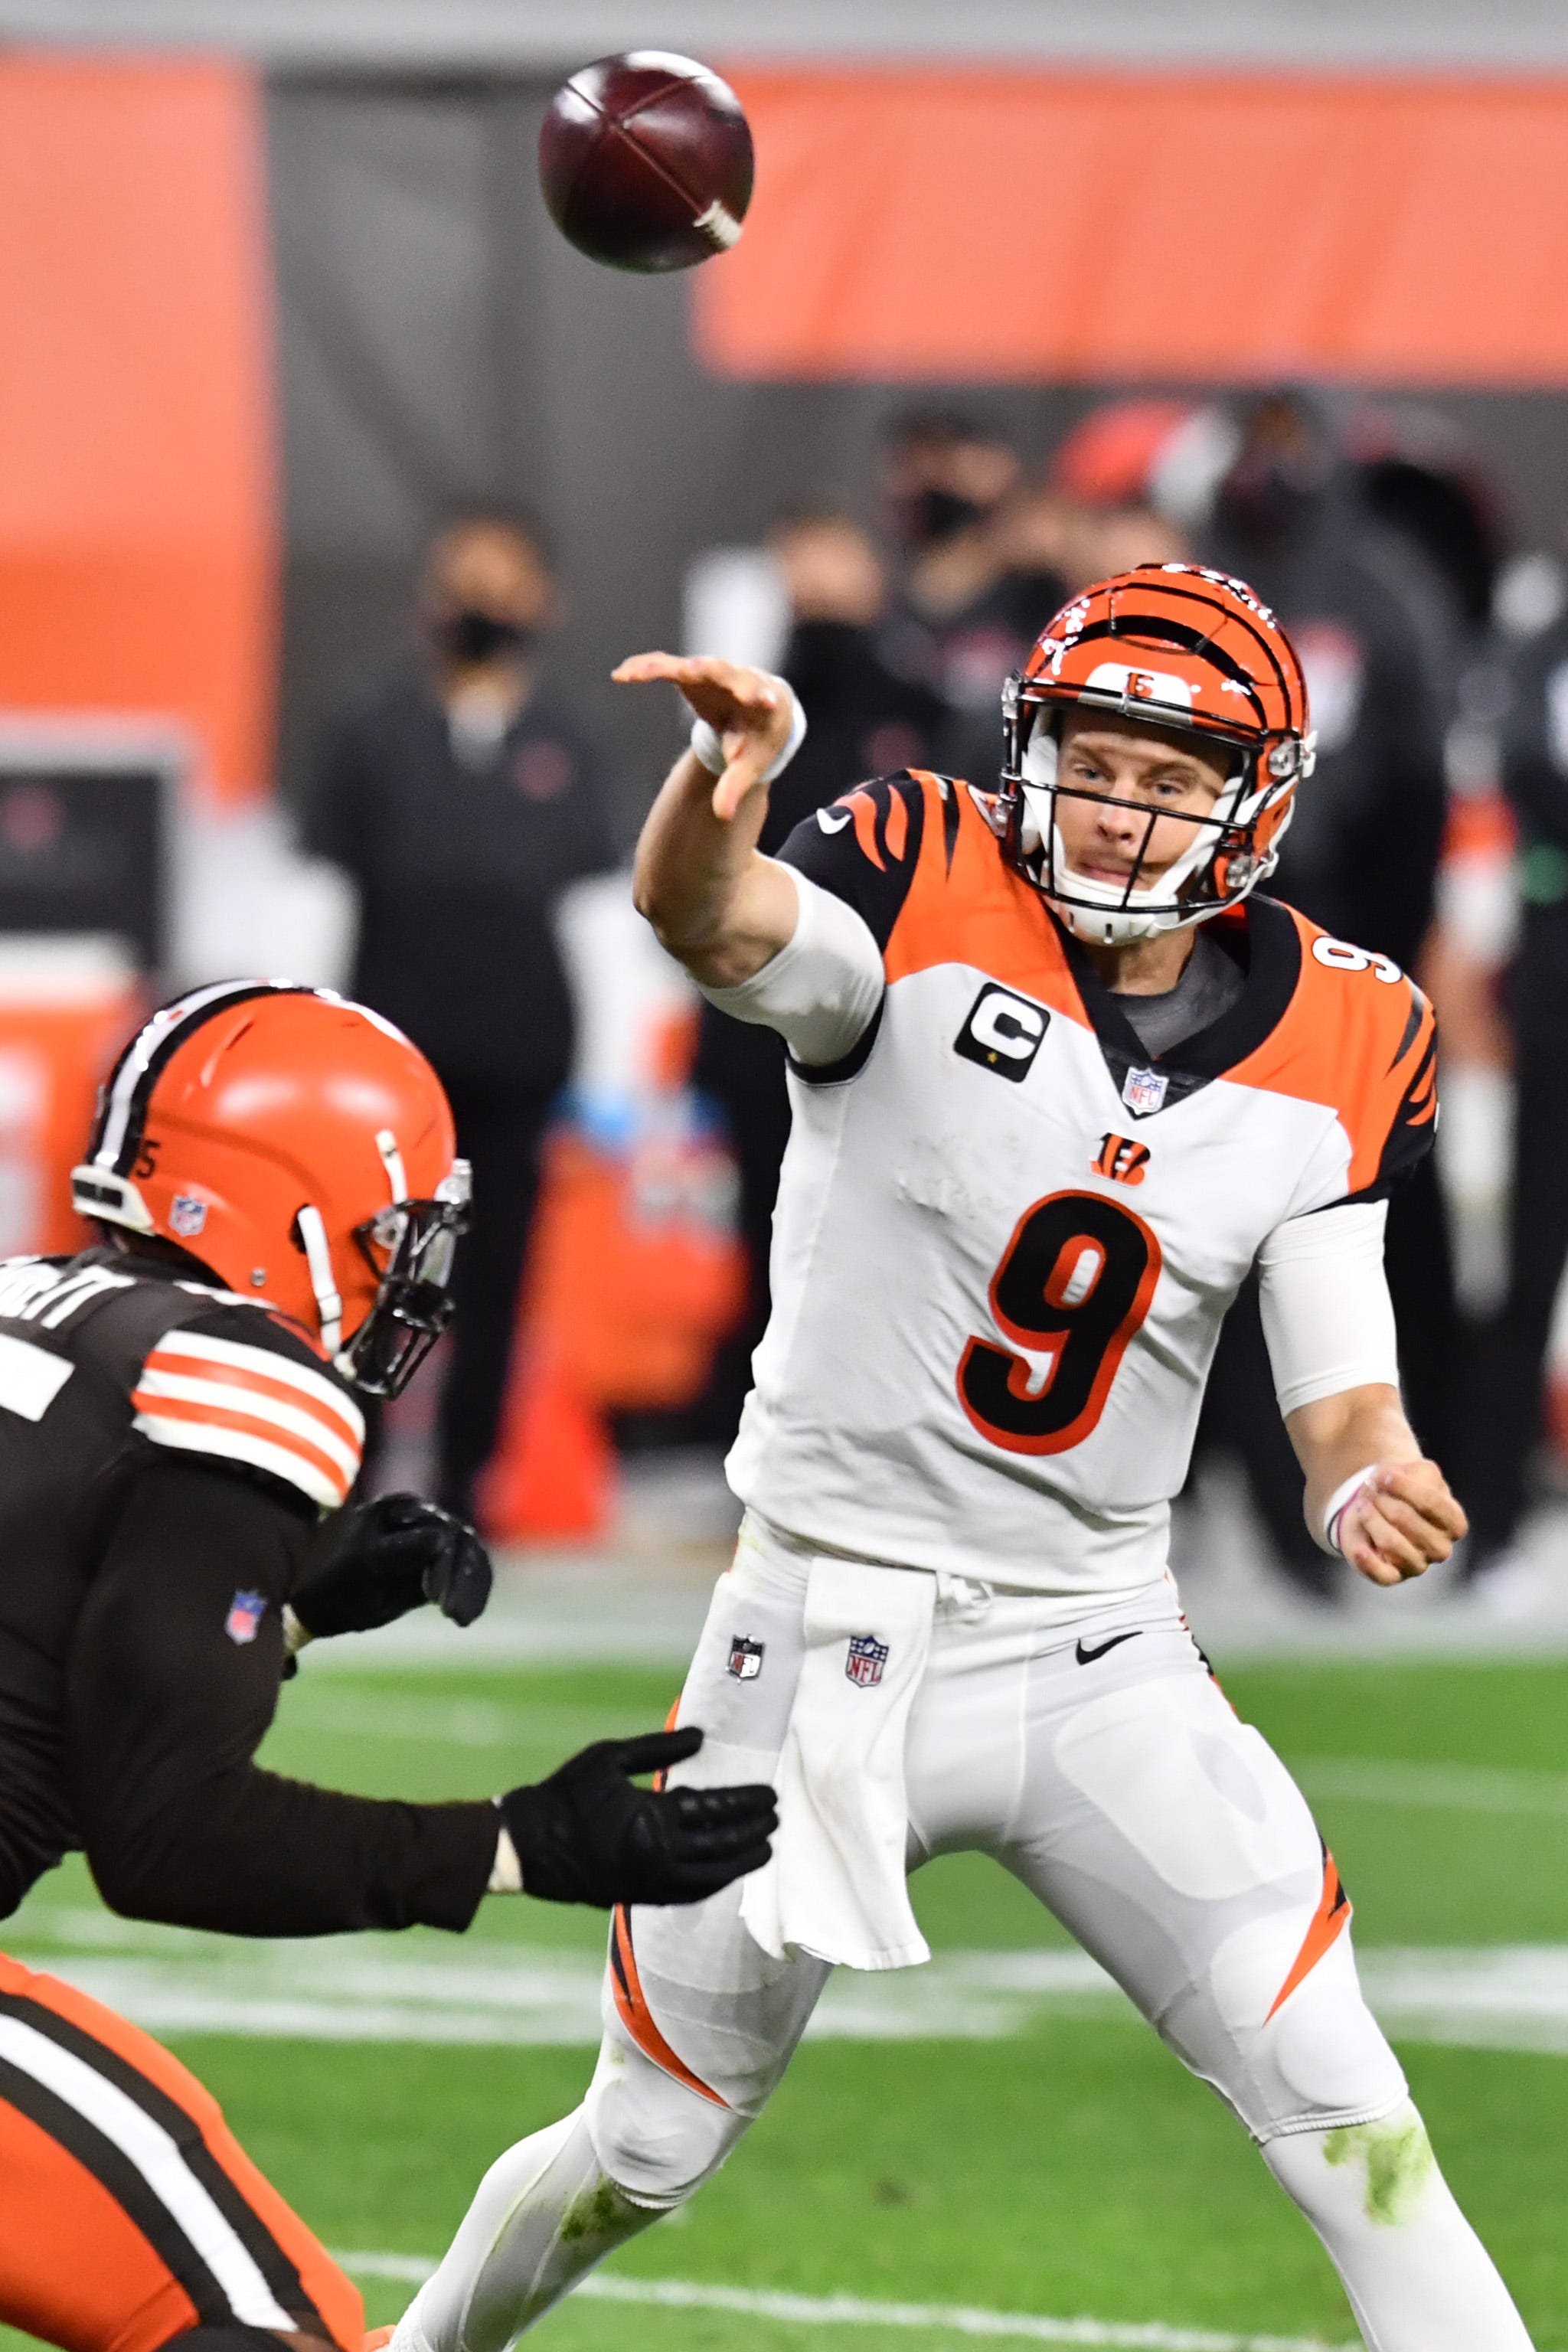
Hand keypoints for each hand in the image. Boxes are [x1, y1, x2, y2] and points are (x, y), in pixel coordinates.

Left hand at [290, 1493, 492, 1638]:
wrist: (322, 1597)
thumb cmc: (333, 1584)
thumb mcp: (359, 1571)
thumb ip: (397, 1554)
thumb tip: (440, 1539)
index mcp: (391, 1511)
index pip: (435, 1533)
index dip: (442, 1568)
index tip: (434, 1601)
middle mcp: (416, 1513)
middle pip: (457, 1539)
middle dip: (459, 1579)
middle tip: (452, 1616)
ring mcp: (431, 1530)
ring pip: (468, 1548)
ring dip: (470, 1584)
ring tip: (461, 1619)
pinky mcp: (441, 1551)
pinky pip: (468, 1561)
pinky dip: (473, 1586)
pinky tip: (466, 1616)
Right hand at [498, 1726, 776, 1907]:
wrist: (529, 1847)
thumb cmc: (566, 1794)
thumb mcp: (609, 1757)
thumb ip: (658, 1748)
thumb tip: (701, 1738)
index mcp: (652, 1819)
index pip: (713, 1809)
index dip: (744, 1802)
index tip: (770, 1793)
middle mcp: (659, 1857)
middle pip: (721, 1845)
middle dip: (752, 1831)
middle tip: (778, 1818)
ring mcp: (651, 1882)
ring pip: (711, 1877)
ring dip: (741, 1863)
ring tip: (765, 1849)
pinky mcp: (641, 1897)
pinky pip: (689, 1894)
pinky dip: (714, 1884)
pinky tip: (727, 1875)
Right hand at [613, 652, 792, 821]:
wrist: (760, 707)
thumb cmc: (757, 737)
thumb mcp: (749, 764)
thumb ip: (735, 787)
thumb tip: (722, 816)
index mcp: (758, 701)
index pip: (759, 697)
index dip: (760, 698)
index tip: (766, 700)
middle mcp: (736, 679)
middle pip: (722, 672)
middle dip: (708, 672)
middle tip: (693, 670)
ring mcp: (712, 672)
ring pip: (688, 665)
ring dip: (664, 668)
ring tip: (636, 673)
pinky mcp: (691, 672)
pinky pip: (666, 666)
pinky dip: (646, 668)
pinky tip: (621, 674)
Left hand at [1338, 1460, 1467, 1586]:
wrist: (1377, 1507)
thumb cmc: (1402, 1489)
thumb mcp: (1415, 1471)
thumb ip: (1413, 1472)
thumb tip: (1388, 1478)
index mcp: (1454, 1523)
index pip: (1433, 1503)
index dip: (1404, 1486)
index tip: (1383, 1475)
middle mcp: (1441, 1548)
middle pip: (1403, 1518)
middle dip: (1381, 1500)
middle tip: (1370, 1491)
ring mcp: (1418, 1565)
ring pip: (1389, 1542)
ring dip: (1369, 1518)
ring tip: (1361, 1506)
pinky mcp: (1393, 1576)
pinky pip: (1382, 1574)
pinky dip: (1368, 1561)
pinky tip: (1359, 1548)